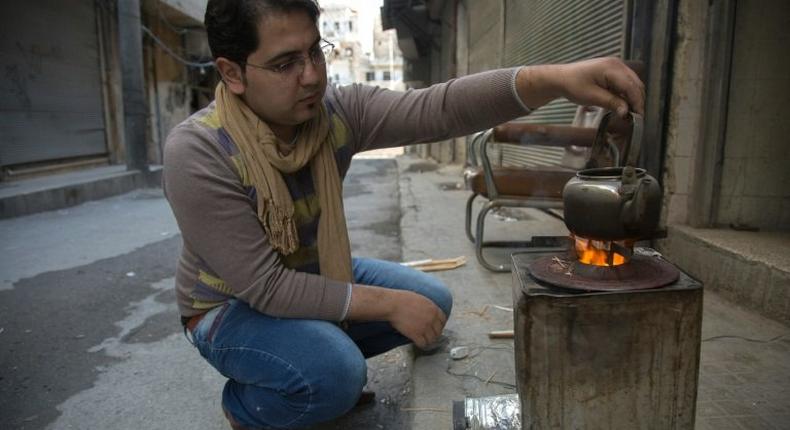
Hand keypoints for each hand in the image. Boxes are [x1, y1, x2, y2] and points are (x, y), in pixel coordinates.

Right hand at [387, 290, 446, 347]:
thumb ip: (427, 306)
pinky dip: (421, 345)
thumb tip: (428, 311)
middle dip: (434, 334)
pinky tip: (417, 343)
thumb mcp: (420, 299)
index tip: (436, 327)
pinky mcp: (416, 334)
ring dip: (428, 341)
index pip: (443, 320)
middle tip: (429, 336)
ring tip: (423, 341)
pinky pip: (423, 344)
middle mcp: (432, 318)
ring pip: (432, 340)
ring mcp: (425, 327)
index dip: (439, 325)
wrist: (393, 304)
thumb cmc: (402, 299)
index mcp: (433, 308)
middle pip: (438, 331)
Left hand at [517, 57, 644, 117]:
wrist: (561, 78)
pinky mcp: (613, 71)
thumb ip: (611, 103)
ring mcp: (616, 66)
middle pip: (635, 83)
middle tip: (635, 117)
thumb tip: (626, 112)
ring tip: (629, 112)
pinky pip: (625, 83)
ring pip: (632, 83)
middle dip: (637, 100)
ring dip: (632, 97)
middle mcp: (617, 64)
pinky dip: (626, 93)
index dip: (637, 101)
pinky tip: (622, 104)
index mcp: (612, 68)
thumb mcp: (592, 97)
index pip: (631, 86)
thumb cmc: (573, 86)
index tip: (638, 116)